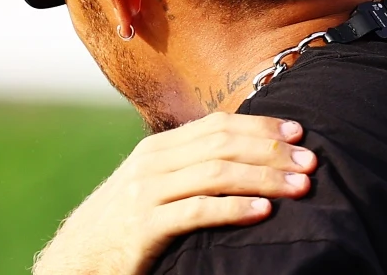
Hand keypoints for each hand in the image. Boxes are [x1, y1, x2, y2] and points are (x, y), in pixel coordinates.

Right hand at [33, 111, 316, 274]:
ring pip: (216, 174)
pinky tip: (263, 211)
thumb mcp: (157, 185)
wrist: (75, 261)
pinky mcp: (143, 229)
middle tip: (311, 162)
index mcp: (160, 148)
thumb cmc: (128, 223)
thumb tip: (249, 153)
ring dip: (265, 178)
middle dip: (272, 152)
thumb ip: (192, 166)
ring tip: (300, 187)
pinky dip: (234, 209)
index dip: (262, 127)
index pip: (219, 125)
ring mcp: (145, 194)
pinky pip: (197, 212)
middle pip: (224, 145)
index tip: (299, 133)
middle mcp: (152, 163)